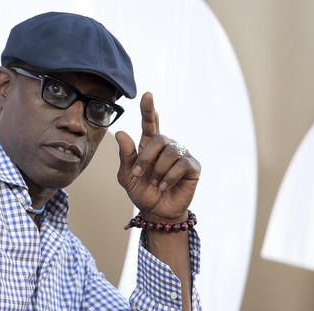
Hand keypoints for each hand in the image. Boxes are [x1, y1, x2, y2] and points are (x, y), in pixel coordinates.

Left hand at [115, 92, 200, 221]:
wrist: (155, 211)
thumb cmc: (141, 191)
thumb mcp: (127, 175)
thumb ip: (125, 156)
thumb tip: (121, 133)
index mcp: (149, 145)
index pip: (150, 123)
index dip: (148, 109)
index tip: (147, 95)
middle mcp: (167, 146)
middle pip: (159, 138)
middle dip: (146, 157)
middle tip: (139, 174)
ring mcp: (181, 155)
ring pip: (171, 151)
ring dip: (158, 170)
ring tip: (154, 183)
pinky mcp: (192, 167)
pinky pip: (182, 164)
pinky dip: (169, 178)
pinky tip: (164, 186)